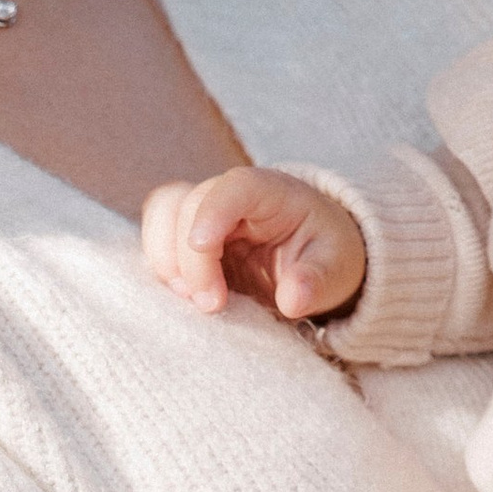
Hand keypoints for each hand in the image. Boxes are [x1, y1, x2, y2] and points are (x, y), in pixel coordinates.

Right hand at [142, 168, 367, 323]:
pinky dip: (161, 266)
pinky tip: (181, 294)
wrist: (313, 259)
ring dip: (165, 258)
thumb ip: (316, 282)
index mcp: (270, 192)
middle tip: (211, 304)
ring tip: (189, 298)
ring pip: (163, 213)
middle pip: (189, 204)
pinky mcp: (186, 237)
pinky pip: (157, 238)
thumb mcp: (335, 270)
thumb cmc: (324, 256)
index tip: (202, 247)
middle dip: (191, 258)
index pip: (234, 187)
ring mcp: (204, 214)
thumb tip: (293, 299)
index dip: (212, 212)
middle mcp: (230, 195)